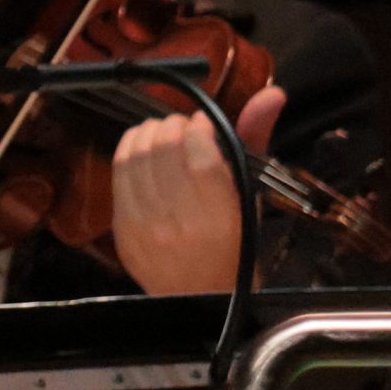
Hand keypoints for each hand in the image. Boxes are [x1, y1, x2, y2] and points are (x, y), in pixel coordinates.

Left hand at [110, 83, 286, 297]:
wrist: (200, 297)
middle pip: (164, 147)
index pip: (201, 151)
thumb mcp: (251, 195)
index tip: (204, 124)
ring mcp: (146, 227)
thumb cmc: (235, 242)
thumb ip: (255, 140)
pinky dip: (128, 150)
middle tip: (182, 128)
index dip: (199, 126)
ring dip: (148, 133)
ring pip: (136, 155)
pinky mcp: (123, 229)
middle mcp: (181, 222)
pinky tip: (142, 149)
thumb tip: (273, 92)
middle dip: (172, 125)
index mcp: (222, 217)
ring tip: (162, 134)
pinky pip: (117, 174)